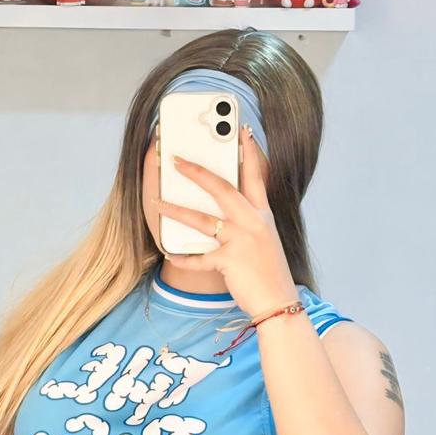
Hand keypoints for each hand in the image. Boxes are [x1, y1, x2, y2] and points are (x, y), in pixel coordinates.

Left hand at [151, 124, 298, 317]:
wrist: (278, 302)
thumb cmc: (270, 272)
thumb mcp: (266, 238)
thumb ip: (249, 220)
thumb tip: (227, 210)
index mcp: (263, 214)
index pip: (257, 176)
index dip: (250, 152)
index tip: (242, 132)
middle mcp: (253, 222)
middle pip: (222, 188)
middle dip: (197, 172)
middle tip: (176, 160)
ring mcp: (241, 241)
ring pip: (203, 219)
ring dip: (177, 210)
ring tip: (157, 203)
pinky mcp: (230, 261)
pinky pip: (199, 258)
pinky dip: (183, 257)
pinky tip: (169, 254)